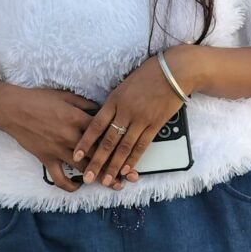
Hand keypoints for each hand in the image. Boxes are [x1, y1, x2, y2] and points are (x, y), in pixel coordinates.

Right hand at [0, 86, 127, 192]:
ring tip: (112, 184)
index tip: (130, 150)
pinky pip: (59, 178)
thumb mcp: (66, 96)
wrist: (13, 109)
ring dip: (99, 178)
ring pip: (84, 169)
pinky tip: (78, 188)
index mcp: (79, 119)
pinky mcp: (46, 159)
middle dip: (115, 166)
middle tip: (128, 175)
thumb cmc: (39, 99)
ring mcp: (59, 150)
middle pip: (98, 155)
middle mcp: (71, 137)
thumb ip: (86, 104)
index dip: (119, 143)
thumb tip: (102, 110)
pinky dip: (69, 186)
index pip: (104, 134)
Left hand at [71, 51, 189, 187]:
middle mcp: (125, 112)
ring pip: (124, 147)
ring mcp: (141, 120)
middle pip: (108, 141)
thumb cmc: (148, 74)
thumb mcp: (123, 85)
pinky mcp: (155, 125)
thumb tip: (102, 117)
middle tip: (89, 177)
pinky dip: (133, 159)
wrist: (174, 71)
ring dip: (114, 166)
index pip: (96, 125)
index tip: (76, 155)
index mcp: (114, 100)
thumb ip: (113, 103)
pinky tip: (126, 170)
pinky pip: (142, 146)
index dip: (86, 142)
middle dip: (97, 161)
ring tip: (106, 180)